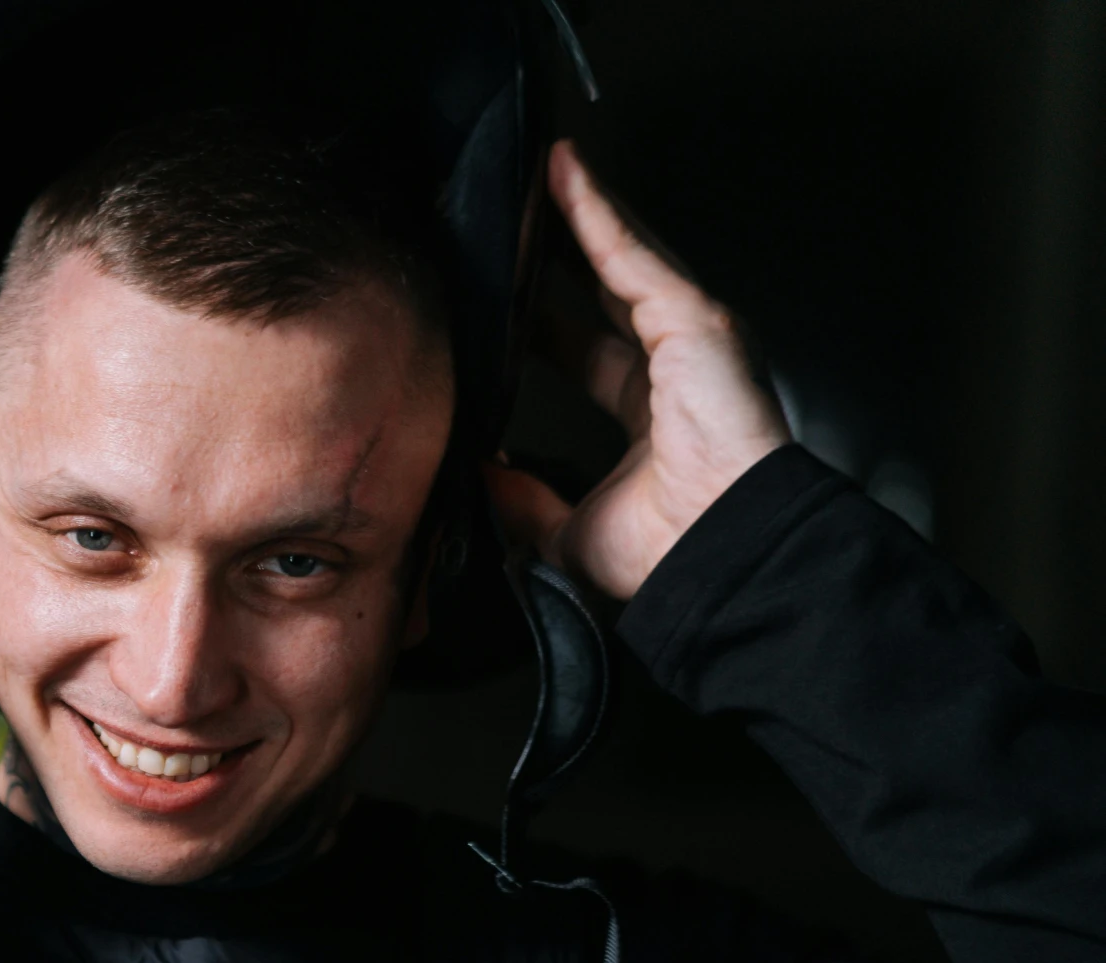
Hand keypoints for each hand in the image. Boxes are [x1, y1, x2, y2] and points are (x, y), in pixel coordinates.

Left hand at [486, 141, 791, 600]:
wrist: (714, 556)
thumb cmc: (666, 553)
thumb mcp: (565, 532)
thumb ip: (521, 503)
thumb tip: (481, 477)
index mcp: (648, 418)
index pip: (586, 351)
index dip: (542, 322)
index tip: (500, 303)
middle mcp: (672, 368)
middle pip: (603, 290)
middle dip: (554, 253)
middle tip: (506, 222)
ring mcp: (688, 335)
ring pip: (616, 256)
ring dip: (569, 213)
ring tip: (524, 175)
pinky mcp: (693, 316)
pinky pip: (630, 251)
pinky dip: (594, 209)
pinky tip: (560, 173)